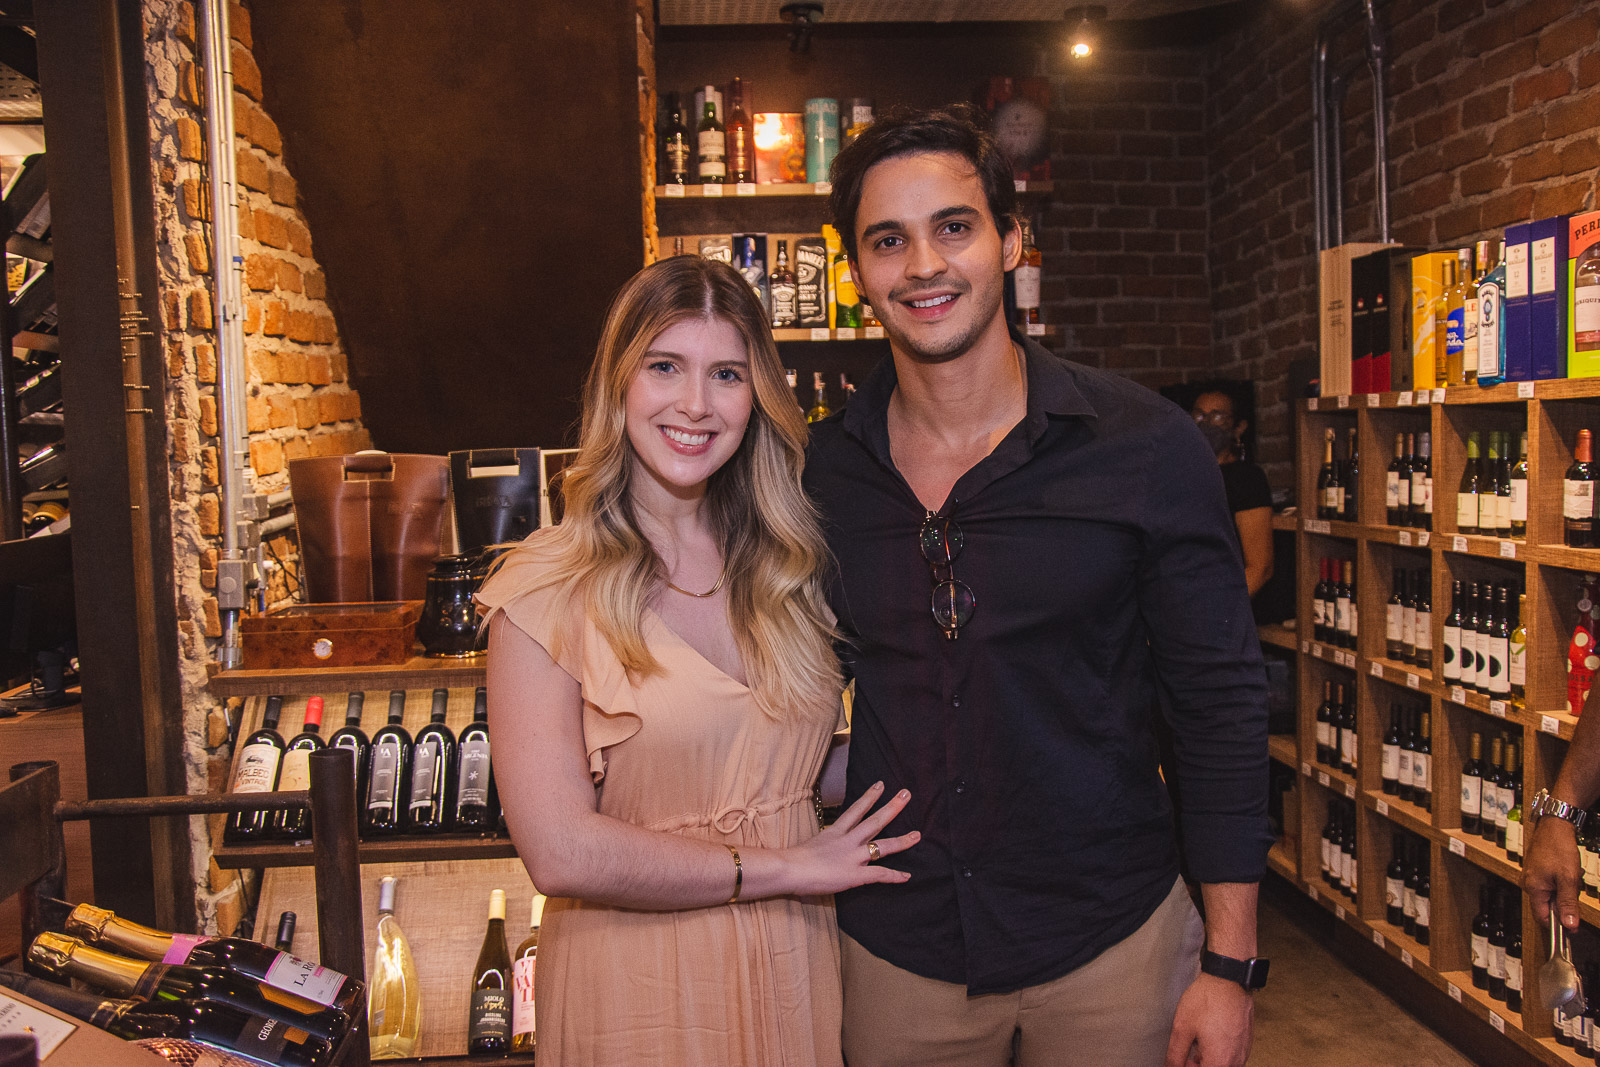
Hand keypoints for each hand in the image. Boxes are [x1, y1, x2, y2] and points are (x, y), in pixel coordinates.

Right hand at [782, 781, 919, 895]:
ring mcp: (853, 857)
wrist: (789, 868)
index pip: (855, 810)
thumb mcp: (811, 844)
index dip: (869, 797)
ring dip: (902, 841)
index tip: (880, 785)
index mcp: (835, 832)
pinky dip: (894, 876)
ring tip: (917, 835)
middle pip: (874, 821)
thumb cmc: (792, 860)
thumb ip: (823, 844)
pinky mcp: (855, 876)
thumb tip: (824, 849)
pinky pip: (879, 875)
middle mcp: (847, 841)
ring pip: (882, 846)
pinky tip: (907, 876)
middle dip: (892, 807)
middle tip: (906, 795)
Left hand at [1164, 973, 1252, 1066]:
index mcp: (1219, 1062)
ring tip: (1197, 1041)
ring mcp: (1243, 1051)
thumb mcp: (1182, 1028)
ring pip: (1223, 1064)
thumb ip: (1175, 1054)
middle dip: (1197, 1064)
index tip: (1181, 1058)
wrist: (1228, 979)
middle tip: (1187, 1050)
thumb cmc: (1208, 999)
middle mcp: (1235, 1061)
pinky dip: (1219, 1051)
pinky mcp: (1246, 1042)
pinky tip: (1209, 1036)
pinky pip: (1232, 1056)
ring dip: (1208, 1059)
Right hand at [1526, 817, 1581, 930]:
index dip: (1559, 925)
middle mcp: (1529, 884)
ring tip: (1572, 878)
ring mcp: (1532, 877)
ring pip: (1551, 895)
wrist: (1554, 825)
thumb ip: (1568, 903)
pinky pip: (1550, 886)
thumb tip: (1570, 925)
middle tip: (1576, 890)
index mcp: (1533, 888)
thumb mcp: (1568, 879)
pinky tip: (1568, 873)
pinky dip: (1562, 884)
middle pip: (1548, 906)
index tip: (1574, 928)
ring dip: (1565, 892)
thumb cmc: (1558, 848)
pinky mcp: (1537, 871)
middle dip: (1565, 903)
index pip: (1543, 918)